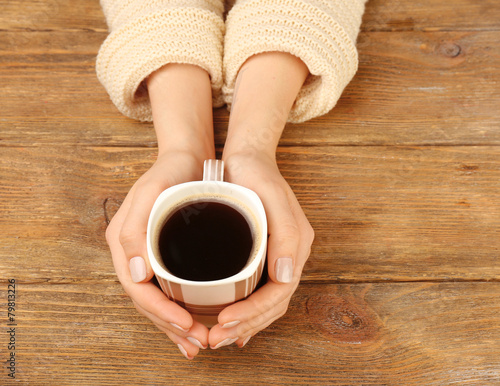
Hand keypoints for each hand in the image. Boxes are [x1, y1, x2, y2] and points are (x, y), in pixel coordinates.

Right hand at [106, 151, 210, 358]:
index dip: (161, 313)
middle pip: (148, 301)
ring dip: (175, 325)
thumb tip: (135, 274)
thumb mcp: (149, 193)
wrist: (185, 158)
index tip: (187, 325)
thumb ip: (134, 232)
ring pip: (159, 300)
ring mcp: (149, 255)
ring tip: (197, 343)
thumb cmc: (168, 173)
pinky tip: (195, 321)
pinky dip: (180, 309)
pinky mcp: (167, 254)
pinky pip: (169, 288)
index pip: (138, 290)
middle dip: (170, 326)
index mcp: (124, 243)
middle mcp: (134, 254)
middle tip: (197, 344)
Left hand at [208, 152, 313, 347]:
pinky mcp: (259, 255)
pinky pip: (256, 291)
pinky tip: (229, 321)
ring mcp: (275, 257)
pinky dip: (244, 311)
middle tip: (215, 339)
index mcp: (295, 246)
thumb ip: (286, 235)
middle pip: (271, 304)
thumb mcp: (273, 197)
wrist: (248, 158)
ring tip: (217, 337)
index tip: (224, 322)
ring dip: (243, 324)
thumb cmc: (258, 175)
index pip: (279, 293)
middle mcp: (288, 256)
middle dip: (245, 326)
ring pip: (264, 303)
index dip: (253, 313)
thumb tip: (286, 276)